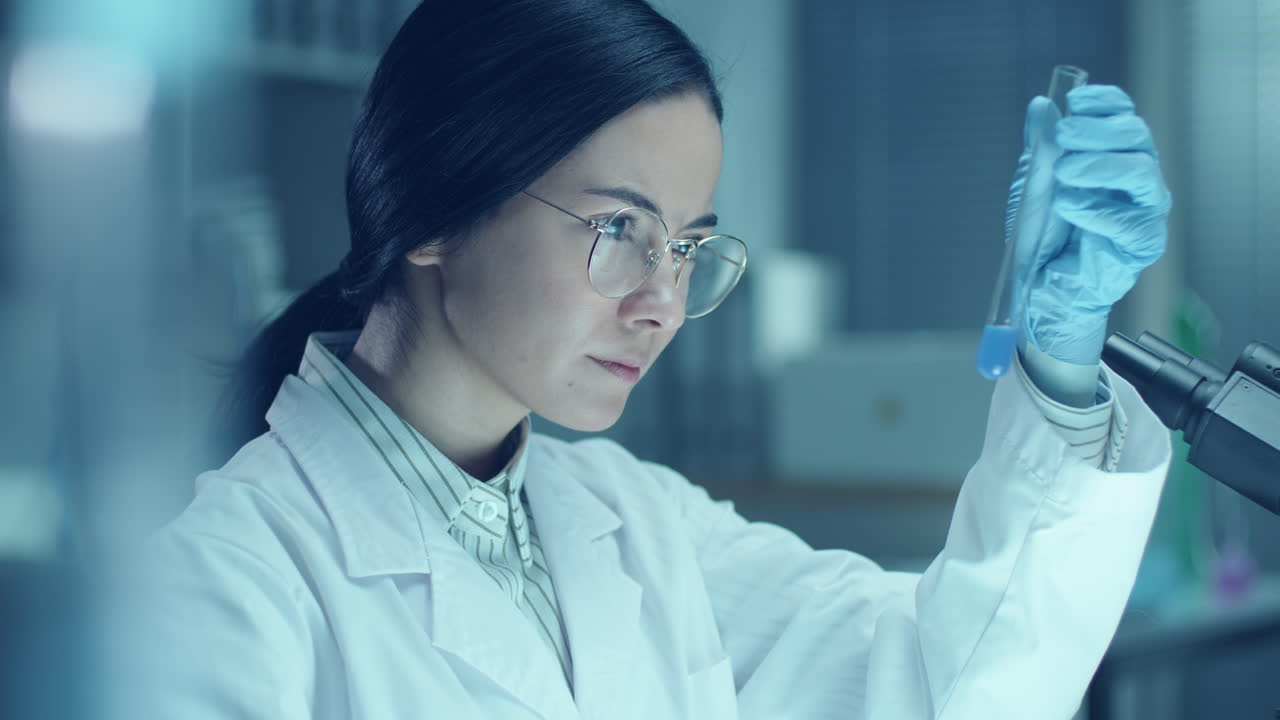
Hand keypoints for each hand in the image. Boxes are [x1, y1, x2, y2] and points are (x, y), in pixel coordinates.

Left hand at [1004, 84, 1170, 366]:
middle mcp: (1137, 176)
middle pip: (1136, 136)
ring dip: (1100, 166)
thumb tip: (1042, 105)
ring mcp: (1145, 209)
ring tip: (1064, 175)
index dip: (1104, 102)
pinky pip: (1132, 220)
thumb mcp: (1034, 183)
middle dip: (1097, 131)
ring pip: (1141, 171)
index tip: (1075, 99)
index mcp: (1113, 155)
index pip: (1123, 115)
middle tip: (1063, 136)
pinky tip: (1070, 208)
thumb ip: (1040, 146)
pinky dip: (1097, 210)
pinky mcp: (1145, 243)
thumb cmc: (1043, 233)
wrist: (1039, 284)